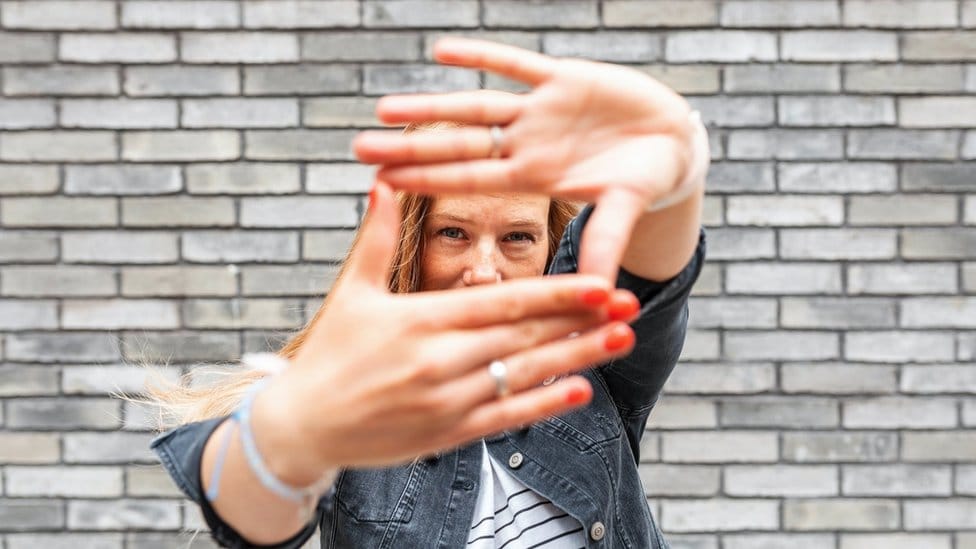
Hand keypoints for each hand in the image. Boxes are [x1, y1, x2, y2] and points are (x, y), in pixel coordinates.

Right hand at [251, 182, 638, 482]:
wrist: (303, 424)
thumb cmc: (331, 353)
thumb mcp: (352, 291)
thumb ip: (377, 237)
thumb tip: (384, 180)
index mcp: (419, 320)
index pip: (501, 304)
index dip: (555, 294)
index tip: (599, 283)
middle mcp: (438, 361)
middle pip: (524, 337)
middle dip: (581, 321)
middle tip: (630, 306)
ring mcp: (446, 401)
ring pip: (523, 375)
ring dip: (577, 358)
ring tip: (620, 341)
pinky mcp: (446, 434)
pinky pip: (504, 417)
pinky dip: (542, 404)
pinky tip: (579, 390)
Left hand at [353, 37, 697, 279]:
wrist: (671, 141)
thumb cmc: (645, 181)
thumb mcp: (624, 210)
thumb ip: (605, 244)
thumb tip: (597, 296)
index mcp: (536, 178)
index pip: (470, 180)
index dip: (428, 180)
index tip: (383, 184)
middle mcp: (528, 144)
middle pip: (459, 145)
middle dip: (411, 147)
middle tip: (359, 148)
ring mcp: (541, 111)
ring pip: (475, 105)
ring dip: (432, 105)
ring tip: (384, 107)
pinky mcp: (563, 77)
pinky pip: (515, 63)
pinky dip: (483, 57)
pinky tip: (443, 52)